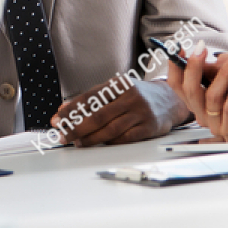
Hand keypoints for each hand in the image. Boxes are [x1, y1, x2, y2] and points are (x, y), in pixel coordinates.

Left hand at [49, 78, 189, 146]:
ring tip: (78, 142)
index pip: (89, 98)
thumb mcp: (115, 90)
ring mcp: (141, 112)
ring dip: (90, 138)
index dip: (71, 110)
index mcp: (119, 84)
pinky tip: (99, 144)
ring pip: (109, 129)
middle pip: (97, 115)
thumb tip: (63, 109)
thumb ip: (91, 99)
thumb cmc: (136, 96)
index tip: (57, 120)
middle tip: (62, 136)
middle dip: (76, 127)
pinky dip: (109, 142)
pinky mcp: (148, 127)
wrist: (169, 99)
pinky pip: (124, 138)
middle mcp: (130, 96)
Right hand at [169, 49, 227, 139]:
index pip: (176, 84)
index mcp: (195, 101)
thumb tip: (201, 49)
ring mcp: (214, 123)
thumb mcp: (224, 82)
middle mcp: (200, 113)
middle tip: (202, 48)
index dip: (175, 67)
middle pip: (189, 90)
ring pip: (212, 96)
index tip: (180, 49)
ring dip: (224, 73)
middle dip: (194, 66)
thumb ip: (211, 72)